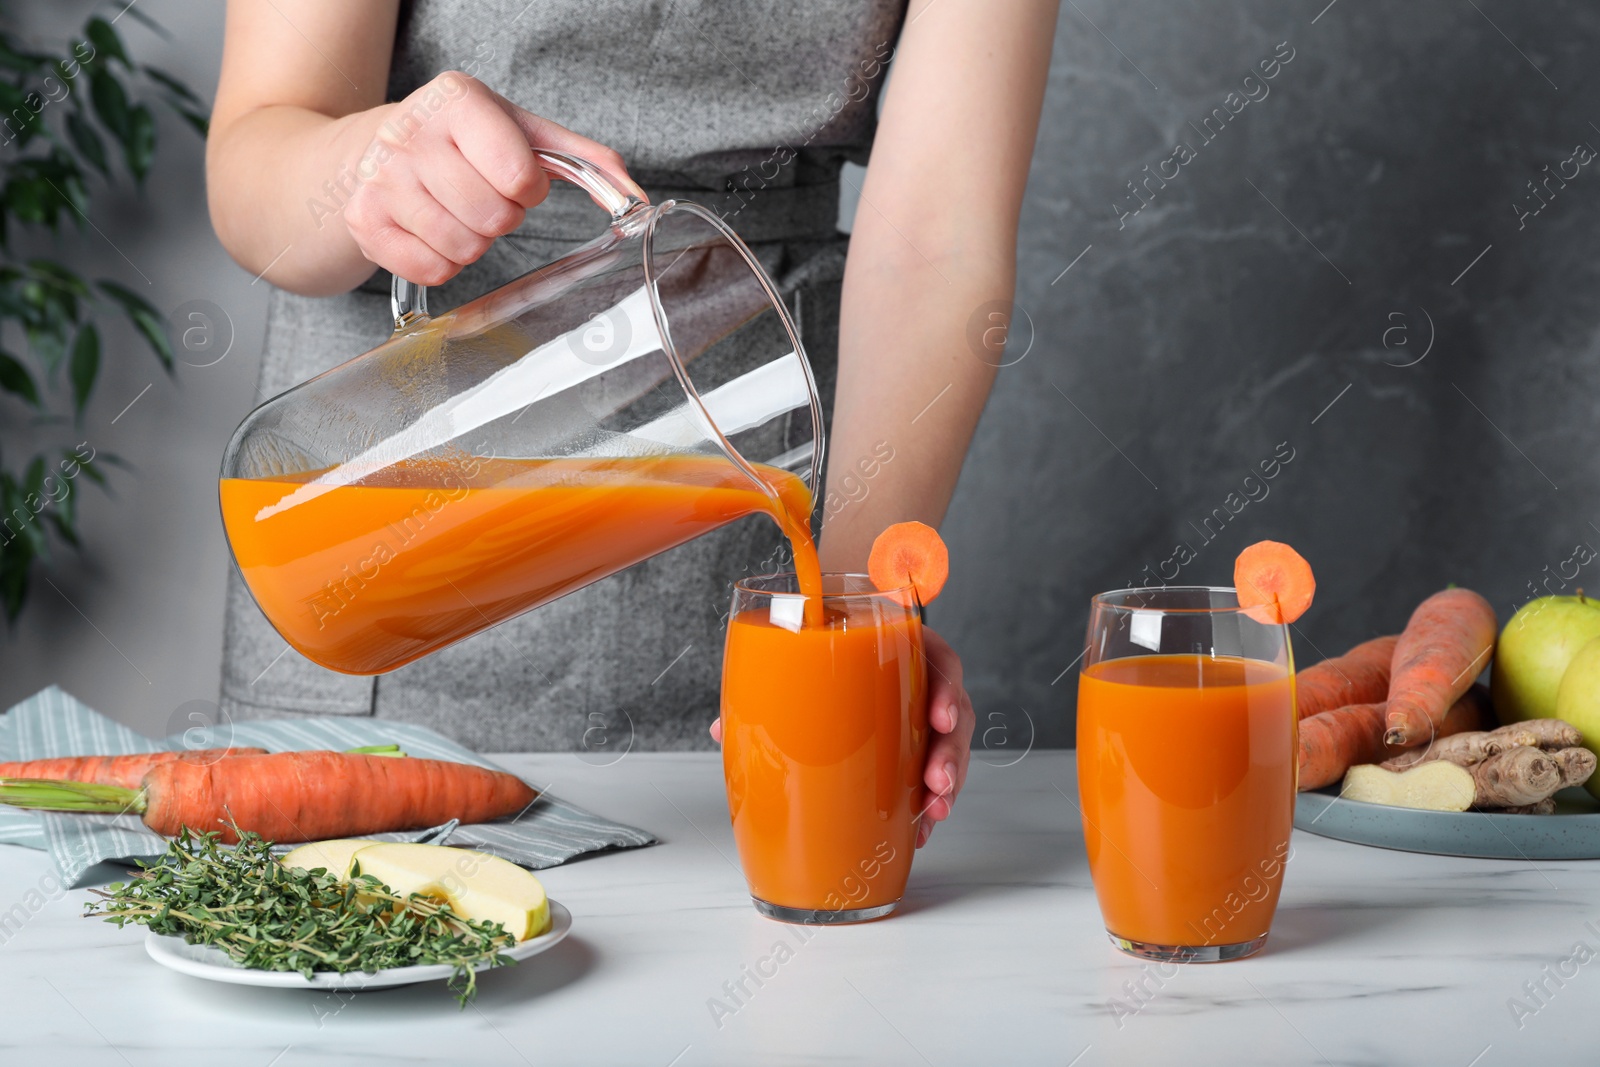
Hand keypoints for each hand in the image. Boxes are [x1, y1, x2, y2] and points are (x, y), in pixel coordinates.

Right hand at [342, 73, 641, 285]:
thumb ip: (584, 160)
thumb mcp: (521, 131)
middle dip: (502, 218)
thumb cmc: (460, 141)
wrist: (371, 149)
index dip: (529, 189)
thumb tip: (635, 197)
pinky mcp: (364, 220)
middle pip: (493, 218)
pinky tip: (434, 232)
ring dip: (474, 242)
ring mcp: (381, 179)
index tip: (517, 178)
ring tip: (459, 213)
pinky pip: (430, 270)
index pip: (520, 175)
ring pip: (462, 248)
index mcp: (458, 101)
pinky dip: (443, 262)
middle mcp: (411, 134)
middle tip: (485, 198)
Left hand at [707, 625, 975, 848]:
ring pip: (949, 747)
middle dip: (950, 749)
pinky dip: (927, 804)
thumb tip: (723, 728)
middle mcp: (915, 682)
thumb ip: (765, 694)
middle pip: (953, 710)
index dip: (946, 687)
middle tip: (936, 780)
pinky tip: (918, 828)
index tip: (941, 716)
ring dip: (948, 780)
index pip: (936, 659)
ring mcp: (918, 718)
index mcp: (894, 650)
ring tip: (933, 811)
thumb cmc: (809, 668)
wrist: (810, 681)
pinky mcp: (916, 751)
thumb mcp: (790, 671)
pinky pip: (933, 777)